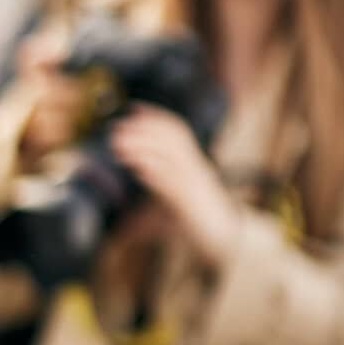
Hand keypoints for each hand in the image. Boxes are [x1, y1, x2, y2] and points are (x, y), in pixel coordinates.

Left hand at [110, 106, 237, 271]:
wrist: (226, 237)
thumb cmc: (201, 218)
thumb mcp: (180, 197)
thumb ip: (162, 186)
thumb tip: (140, 179)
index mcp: (193, 163)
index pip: (176, 130)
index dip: (155, 116)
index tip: (133, 107)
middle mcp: (194, 169)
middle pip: (171, 139)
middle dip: (142, 130)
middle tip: (117, 128)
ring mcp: (193, 186)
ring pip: (169, 159)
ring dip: (141, 149)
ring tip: (118, 146)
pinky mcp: (190, 204)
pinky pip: (173, 186)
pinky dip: (155, 175)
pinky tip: (139, 170)